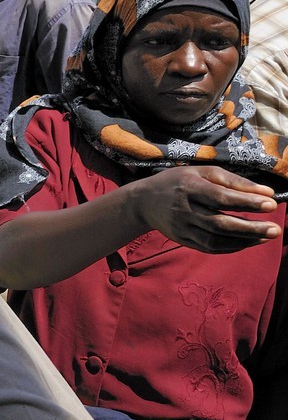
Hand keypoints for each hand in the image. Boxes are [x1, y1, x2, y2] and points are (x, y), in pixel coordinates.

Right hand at [132, 167, 281, 252]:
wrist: (144, 202)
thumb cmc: (179, 182)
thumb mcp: (203, 172)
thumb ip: (234, 181)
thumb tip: (267, 192)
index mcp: (189, 187)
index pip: (220, 197)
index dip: (247, 202)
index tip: (271, 204)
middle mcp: (183, 209)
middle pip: (219, 223)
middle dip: (250, 228)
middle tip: (276, 229)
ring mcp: (181, 228)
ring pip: (215, 239)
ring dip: (244, 240)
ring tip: (267, 237)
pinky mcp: (182, 240)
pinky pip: (210, 247)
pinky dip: (232, 247)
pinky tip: (249, 242)